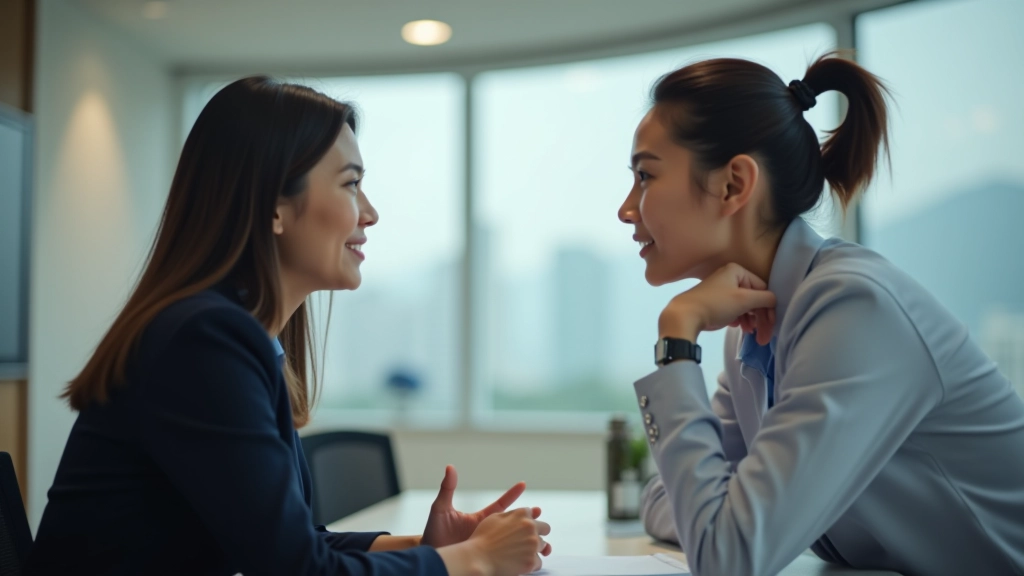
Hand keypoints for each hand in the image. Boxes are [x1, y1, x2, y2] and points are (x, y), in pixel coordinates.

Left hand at [422, 466, 535, 548]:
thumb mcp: (441, 509)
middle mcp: (488, 532)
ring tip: (542, 541)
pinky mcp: (487, 559)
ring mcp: (488, 546)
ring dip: (527, 540)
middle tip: (540, 513)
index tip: (523, 484)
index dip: (512, 495)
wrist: (432, 555)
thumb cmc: (434, 532)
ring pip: (513, 542)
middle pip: (513, 524)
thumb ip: (447, 489)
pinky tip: (528, 559)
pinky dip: (517, 559)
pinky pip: (504, 559)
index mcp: (481, 519)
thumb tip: (450, 467)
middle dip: (528, 518)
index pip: (501, 506)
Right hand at [467, 507, 551, 575]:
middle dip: (537, 533)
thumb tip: (530, 512)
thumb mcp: (495, 517)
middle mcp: (530, 527)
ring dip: (534, 549)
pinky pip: (539, 562)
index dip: (528, 522)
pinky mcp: (532, 560)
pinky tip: (519, 563)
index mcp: (522, 514)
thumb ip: (512, 514)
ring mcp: (533, 544)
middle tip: (526, 541)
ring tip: (519, 553)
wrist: (478, 557)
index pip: (533, 514)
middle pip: (545, 528)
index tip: (525, 528)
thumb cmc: (483, 538)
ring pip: (543, 546)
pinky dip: (531, 564)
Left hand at [659, 263, 776, 345]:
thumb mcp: (744, 300)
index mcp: (737, 271)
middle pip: (754, 298)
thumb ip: (765, 299)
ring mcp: (721, 290)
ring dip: (750, 320)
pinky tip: (738, 327)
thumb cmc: (716, 304)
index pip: (763, 289)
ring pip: (744, 305)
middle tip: (763, 337)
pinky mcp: (715, 302)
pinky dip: (739, 319)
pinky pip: (734, 309)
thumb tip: (774, 301)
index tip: (770, 326)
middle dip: (760, 318)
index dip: (768, 308)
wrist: (685, 316)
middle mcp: (730, 277)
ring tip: (750, 332)